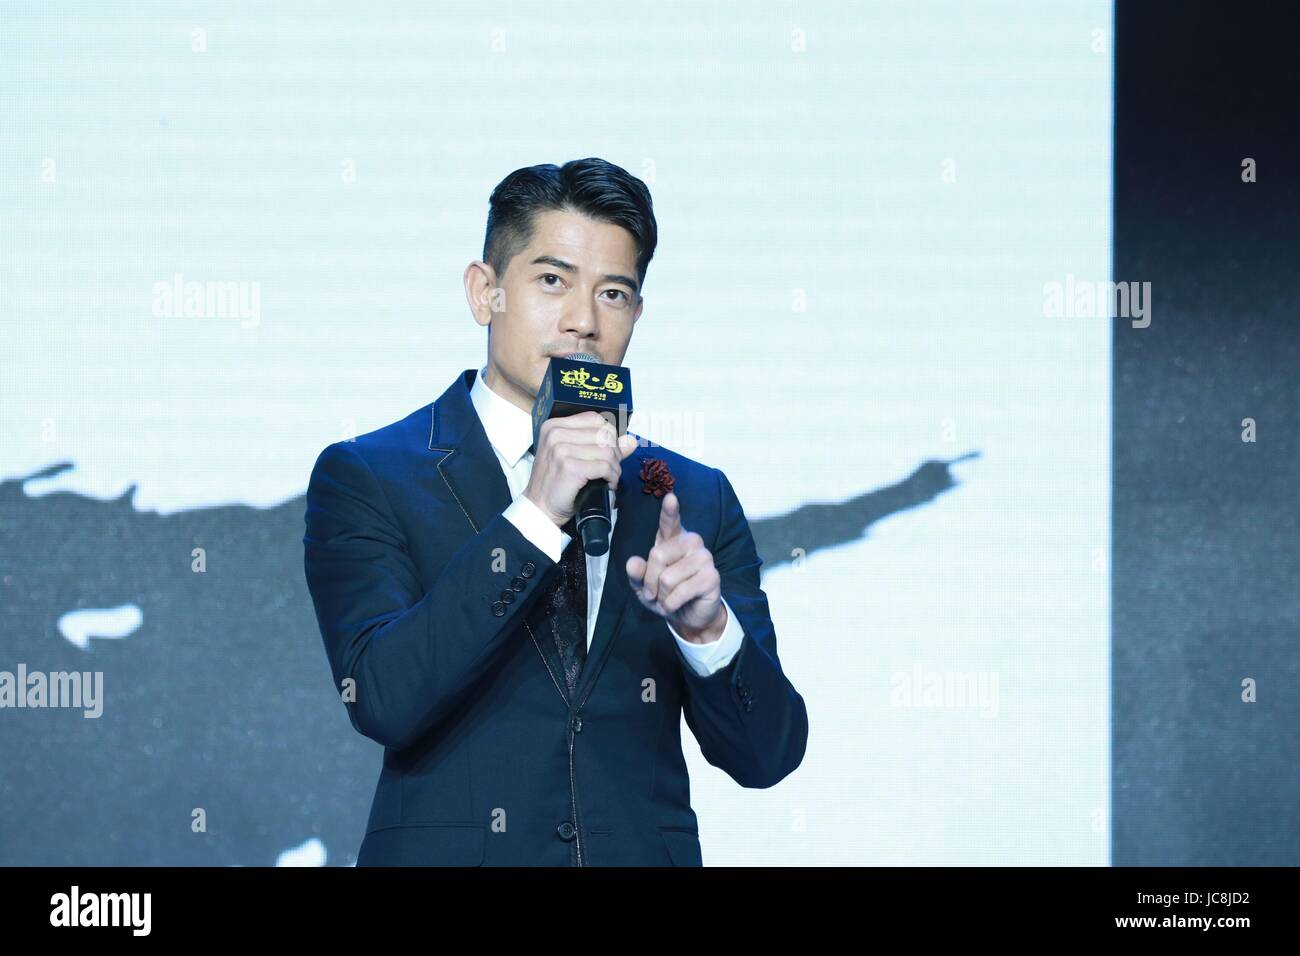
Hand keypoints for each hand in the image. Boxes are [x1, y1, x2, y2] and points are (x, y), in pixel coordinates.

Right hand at [524, 411, 637, 527]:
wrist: (540, 508)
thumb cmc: (555, 483)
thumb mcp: (575, 457)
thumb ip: (601, 445)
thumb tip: (630, 441)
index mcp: (554, 426)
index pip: (595, 419)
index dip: (609, 435)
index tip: (609, 452)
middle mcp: (556, 434)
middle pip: (604, 434)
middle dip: (615, 453)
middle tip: (611, 468)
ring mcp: (561, 449)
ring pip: (608, 451)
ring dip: (615, 467)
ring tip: (609, 477)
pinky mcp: (570, 467)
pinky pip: (605, 467)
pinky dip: (612, 477)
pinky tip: (607, 484)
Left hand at [626, 492, 725, 641]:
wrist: (688, 617)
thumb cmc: (665, 594)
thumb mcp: (643, 586)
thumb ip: (636, 574)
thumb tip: (632, 563)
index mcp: (673, 539)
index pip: (670, 522)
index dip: (669, 511)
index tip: (670, 498)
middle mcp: (691, 543)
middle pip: (657, 554)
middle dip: (650, 581)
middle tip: (654, 593)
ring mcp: (704, 557)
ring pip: (668, 577)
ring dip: (662, 596)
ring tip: (668, 599)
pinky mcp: (712, 576)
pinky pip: (681, 591)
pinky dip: (672, 604)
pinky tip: (676, 605)